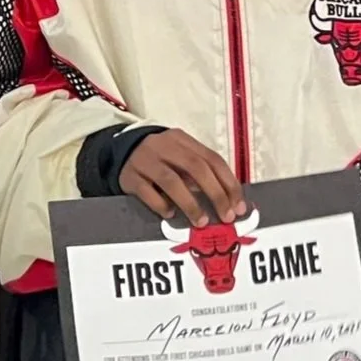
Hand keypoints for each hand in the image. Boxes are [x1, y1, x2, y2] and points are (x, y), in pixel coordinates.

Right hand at [119, 129, 246, 226]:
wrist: (121, 152)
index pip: (212, 159)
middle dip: (215, 194)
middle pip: (195, 167)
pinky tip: (170, 214)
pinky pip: (147, 192)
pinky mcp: (130, 176)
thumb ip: (201, 172)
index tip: (238, 207)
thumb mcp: (181, 156)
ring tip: (200, 221)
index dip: (228, 183)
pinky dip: (161, 205)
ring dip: (190, 203)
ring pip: (171, 181)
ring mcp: (145, 160)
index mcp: (182, 140)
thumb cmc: (161, 159)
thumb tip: (228, 200)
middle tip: (225, 216)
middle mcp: (164, 146)